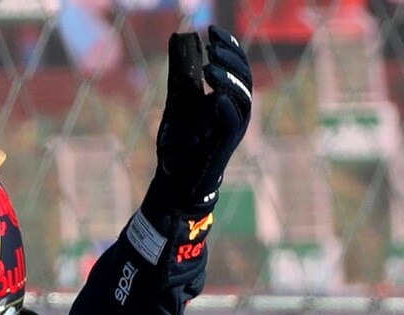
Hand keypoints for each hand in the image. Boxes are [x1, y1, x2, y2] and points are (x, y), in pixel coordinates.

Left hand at [153, 25, 252, 205]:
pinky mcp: (224, 147)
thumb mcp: (178, 100)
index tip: (212, 30)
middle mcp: (235, 112)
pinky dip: (227, 110)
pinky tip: (216, 98)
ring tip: (208, 69)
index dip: (229, 46)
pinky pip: (233, 126)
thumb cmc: (179, 144)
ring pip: (242, 100)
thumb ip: (181, 72)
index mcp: (227, 100)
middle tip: (211, 47)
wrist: (174, 181)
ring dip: (227, 81)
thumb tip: (179, 38)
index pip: (237, 66)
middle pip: (244, 78)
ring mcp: (232, 130)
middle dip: (230, 59)